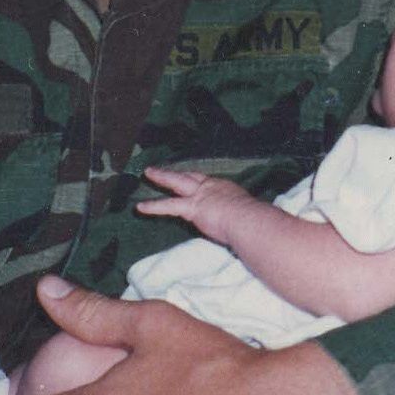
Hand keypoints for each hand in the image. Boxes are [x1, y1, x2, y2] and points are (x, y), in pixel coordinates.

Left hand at [137, 165, 258, 245]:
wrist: (248, 221)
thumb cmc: (253, 220)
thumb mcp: (248, 213)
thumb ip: (242, 216)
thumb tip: (249, 225)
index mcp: (226, 189)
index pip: (208, 184)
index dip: (198, 182)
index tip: (192, 181)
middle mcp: (212, 187)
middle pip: (191, 176)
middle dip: (177, 173)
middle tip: (164, 169)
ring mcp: (200, 195)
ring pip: (177, 183)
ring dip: (162, 177)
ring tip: (149, 173)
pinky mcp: (191, 207)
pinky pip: (168, 206)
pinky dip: (153, 206)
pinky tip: (140, 207)